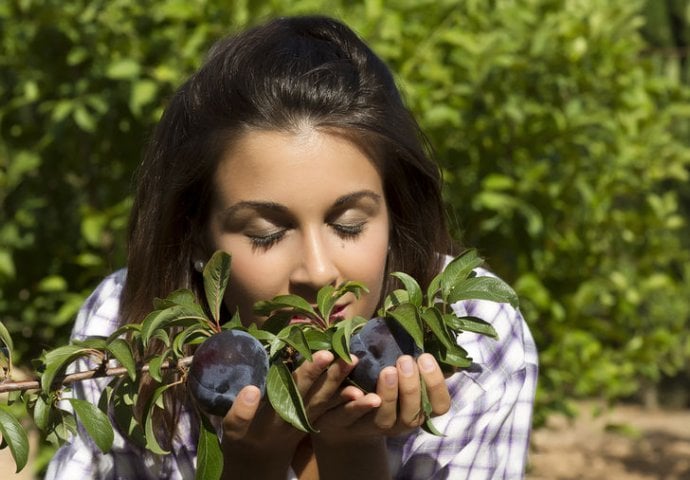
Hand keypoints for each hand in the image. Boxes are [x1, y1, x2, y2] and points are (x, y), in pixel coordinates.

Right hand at [220, 350, 357, 477]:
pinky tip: (359, 390)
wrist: (260, 459)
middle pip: (314, 392)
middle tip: (345, 355)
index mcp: (274, 413)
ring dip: (341, 383)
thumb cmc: (243, 436)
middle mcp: (294, 415)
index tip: (325, 354)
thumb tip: (251, 389)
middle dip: (330, 373)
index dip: (309, 371)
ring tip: (355, 364)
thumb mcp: (234, 430)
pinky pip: (331, 410)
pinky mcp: (313, 419)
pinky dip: (344, 400)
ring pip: (326, 399)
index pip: (292, 387)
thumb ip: (240, 414)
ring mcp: (306, 418)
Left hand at [312, 353, 450, 440]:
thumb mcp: (408, 370)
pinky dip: (360, 404)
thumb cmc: (392, 377)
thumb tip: (440, 344)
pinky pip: (358, 417)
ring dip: (390, 394)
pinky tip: (357, 389)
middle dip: (411, 387)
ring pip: (388, 418)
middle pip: (414, 413)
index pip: (440, 405)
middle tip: (405, 360)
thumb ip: (420, 363)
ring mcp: (383, 425)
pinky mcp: (358, 424)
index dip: (436, 384)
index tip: (425, 358)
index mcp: (422, 407)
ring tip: (387, 370)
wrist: (356, 402)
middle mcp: (405, 421)